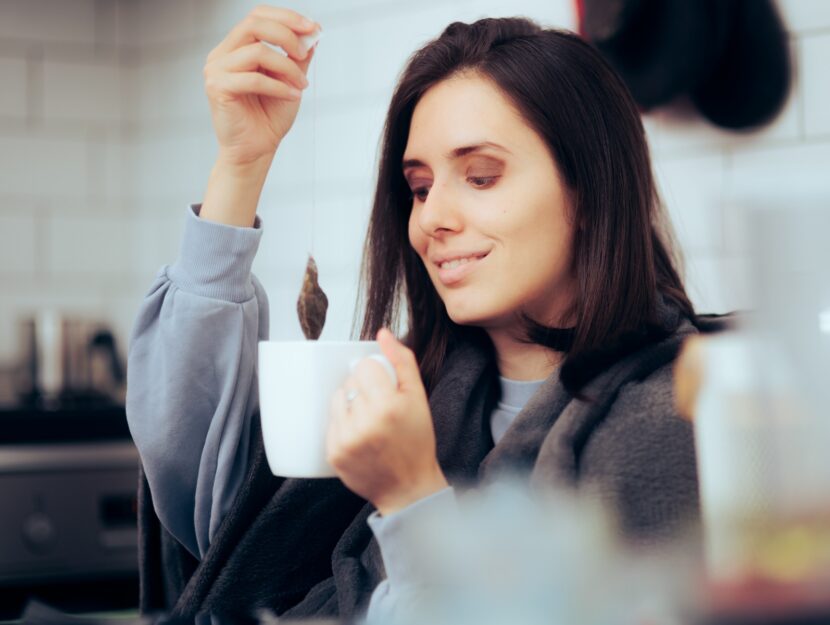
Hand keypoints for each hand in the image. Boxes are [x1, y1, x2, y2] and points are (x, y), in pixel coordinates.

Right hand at [203, 5, 318, 166]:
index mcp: (236, 48)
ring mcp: (216, 70)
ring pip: (258, 51)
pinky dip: (279, 86)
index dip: (286, 17)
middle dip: (287, 34)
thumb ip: (298, 57)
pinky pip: (254, 78)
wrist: (256, 150)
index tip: (313, 27)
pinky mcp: (217, 88)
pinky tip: (293, 95)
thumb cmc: (268, 118)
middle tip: (305, 53)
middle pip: (254, 24)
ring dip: (287, 67)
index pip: (257, 16)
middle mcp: (222, 54)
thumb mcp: (290, 80)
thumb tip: (313, 33)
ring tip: (302, 85)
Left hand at [327, 328, 448, 515]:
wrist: (408, 487)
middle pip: (351, 382)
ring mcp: (346, 439)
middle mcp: (365, 422)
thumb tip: (382, 333)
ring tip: (369, 422)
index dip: (376, 375)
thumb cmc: (416, 441)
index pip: (364, 367)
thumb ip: (402, 361)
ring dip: (350, 405)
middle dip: (364, 390)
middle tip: (380, 410)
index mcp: (389, 406)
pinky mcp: (333, 453)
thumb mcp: (418, 398)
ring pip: (338, 399)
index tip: (385, 390)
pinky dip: (343, 424)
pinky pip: (331, 422)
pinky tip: (361, 436)